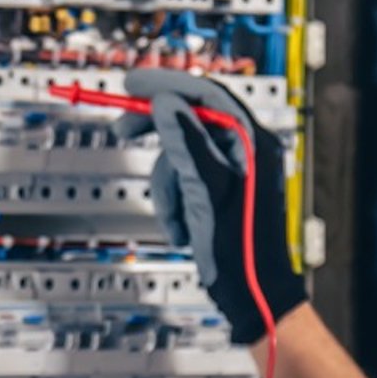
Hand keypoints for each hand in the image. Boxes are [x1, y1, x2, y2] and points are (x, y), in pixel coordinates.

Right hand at [113, 69, 308, 344]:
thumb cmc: (241, 250)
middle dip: (158, 134)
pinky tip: (185, 227)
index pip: (207, 95)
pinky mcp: (220, 192)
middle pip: (191, 120)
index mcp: (252, 143)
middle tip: (124, 129)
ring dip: (168, 187)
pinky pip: (184, 181)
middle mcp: (246, 151)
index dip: (167, 84)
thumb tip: (167, 103)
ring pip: (180, 156)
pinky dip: (175, 203)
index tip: (132, 83)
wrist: (252, 294)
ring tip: (178, 219)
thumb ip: (186, 143)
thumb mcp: (207, 191)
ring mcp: (234, 171)